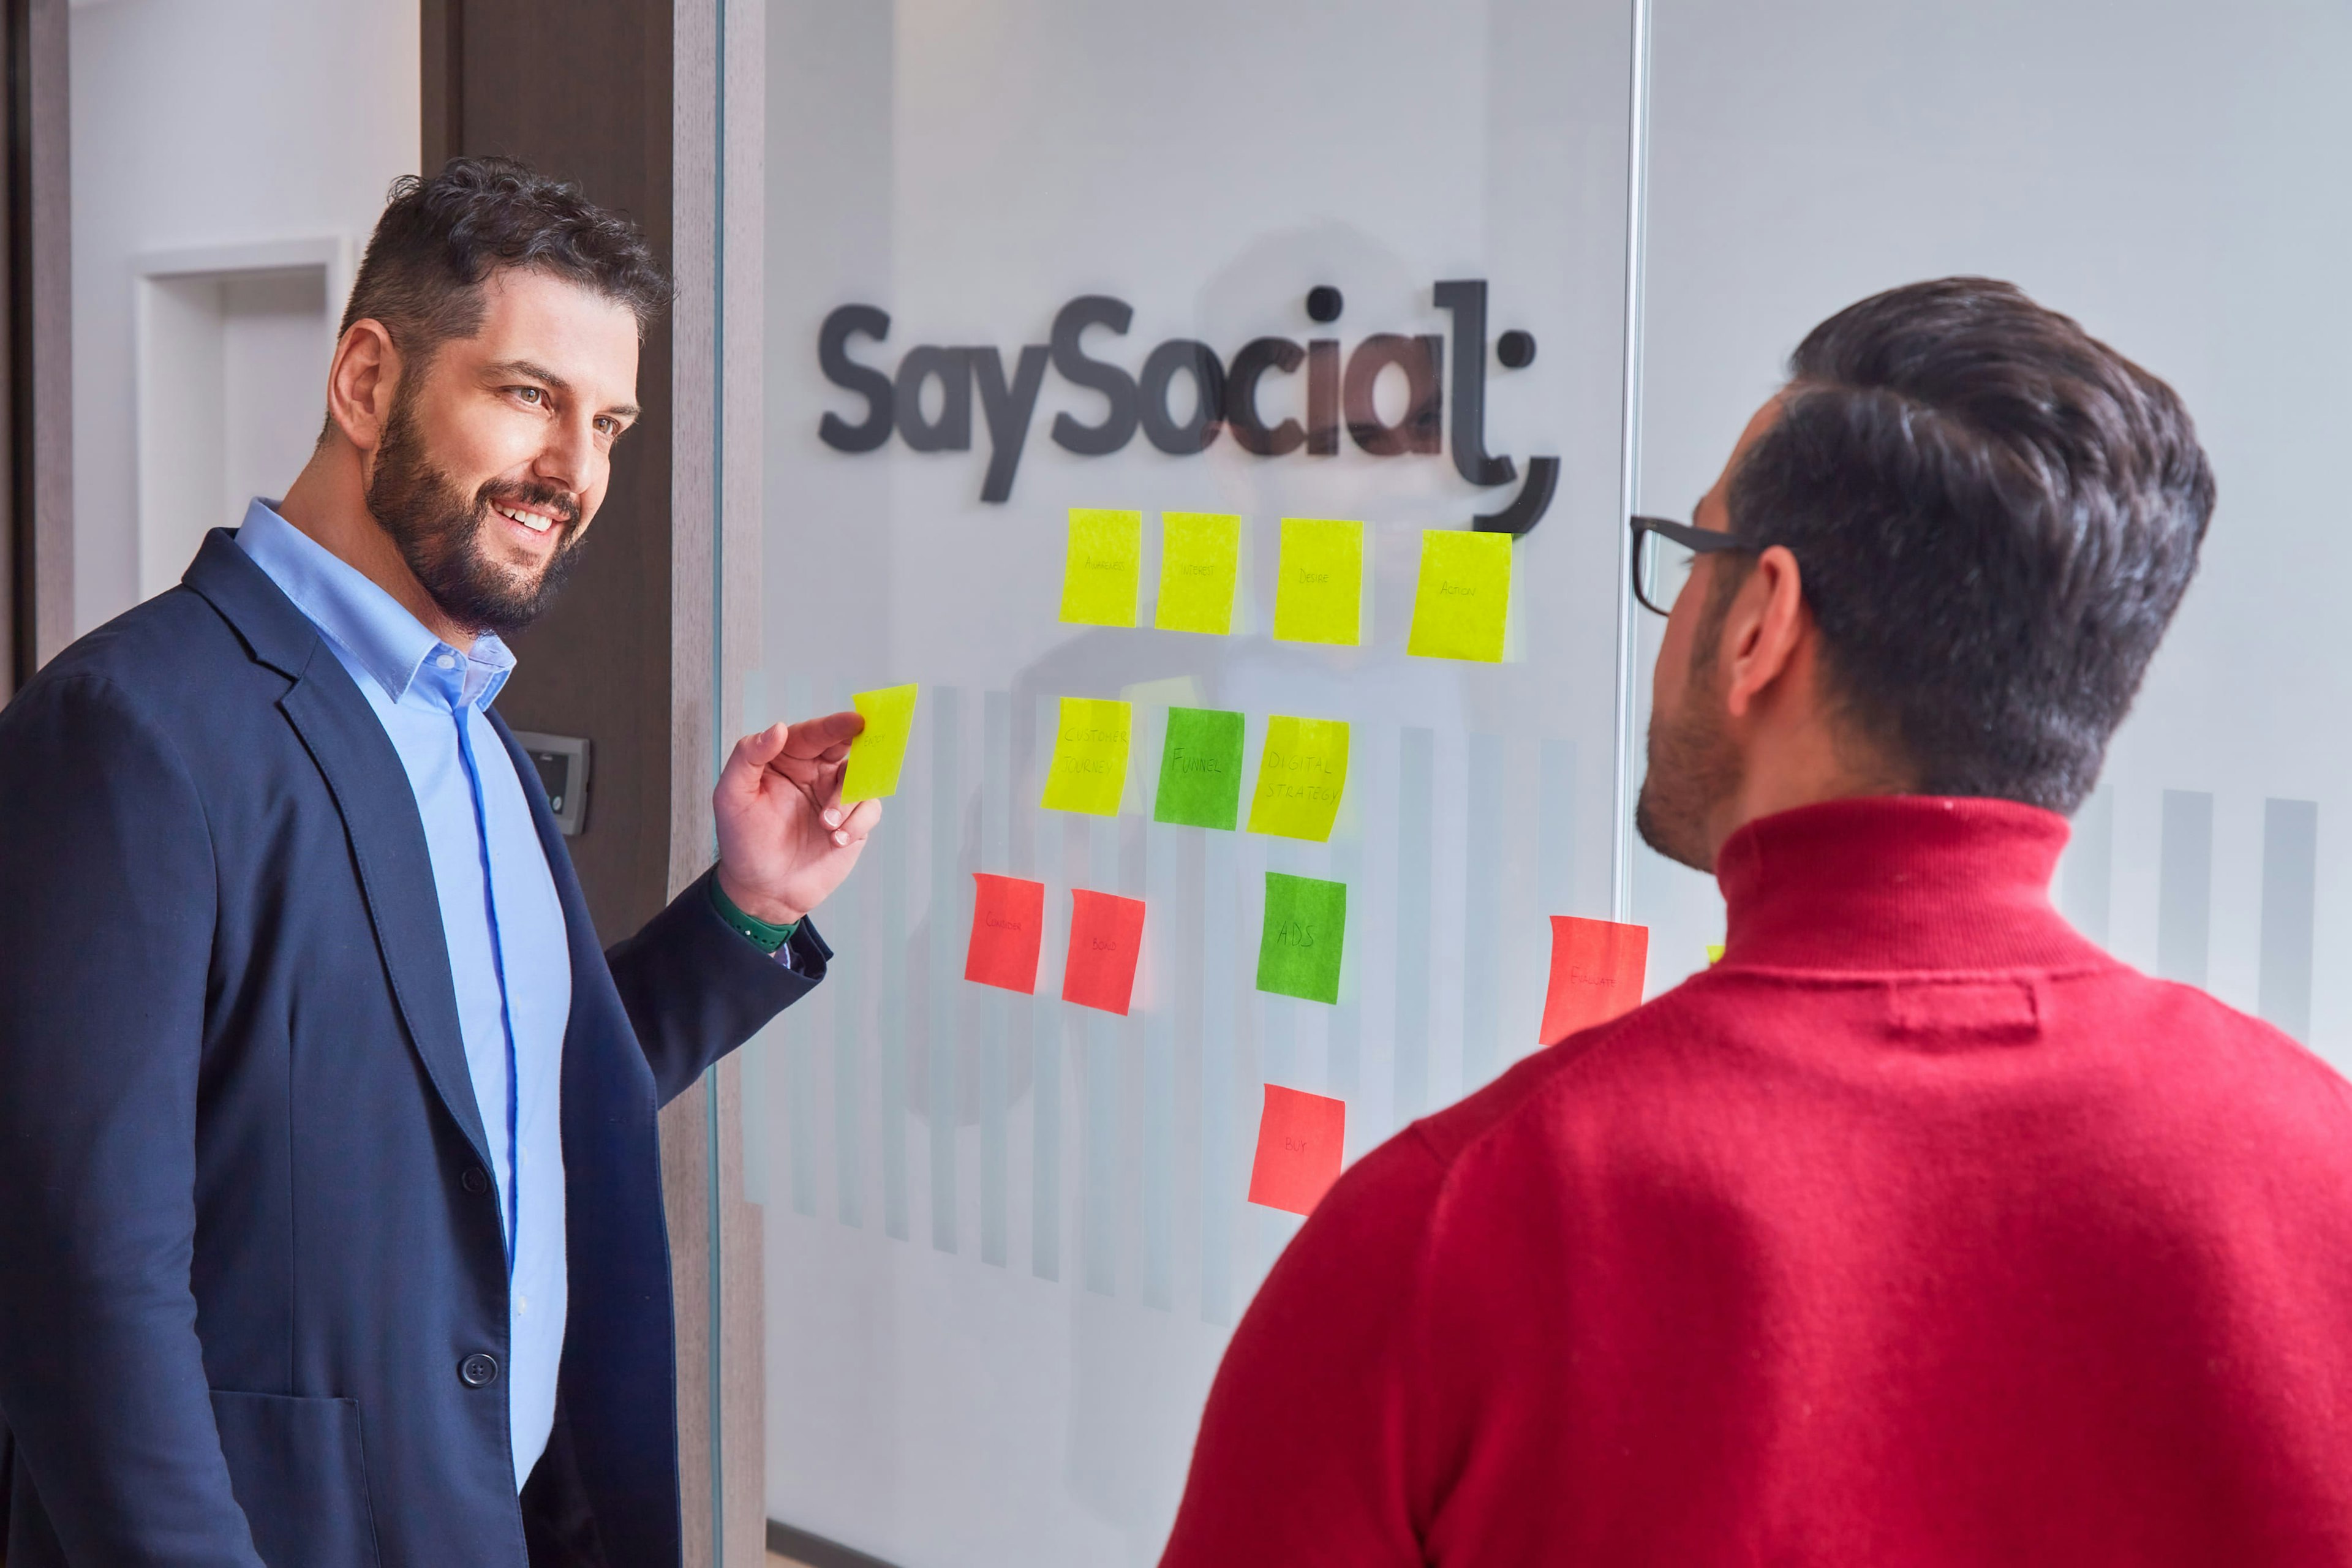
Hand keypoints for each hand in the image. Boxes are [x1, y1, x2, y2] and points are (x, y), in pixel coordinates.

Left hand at [712, 712, 880, 924]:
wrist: (764, 891)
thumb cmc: (742, 842)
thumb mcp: (732, 796)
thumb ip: (748, 756)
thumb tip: (778, 728)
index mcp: (786, 758)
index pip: (813, 734)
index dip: (835, 725)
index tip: (855, 721)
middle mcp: (815, 772)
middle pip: (846, 747)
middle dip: (859, 746)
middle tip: (867, 750)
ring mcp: (836, 796)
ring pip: (862, 779)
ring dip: (849, 799)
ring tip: (827, 824)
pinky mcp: (853, 821)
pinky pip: (869, 810)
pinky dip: (857, 823)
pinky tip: (836, 840)